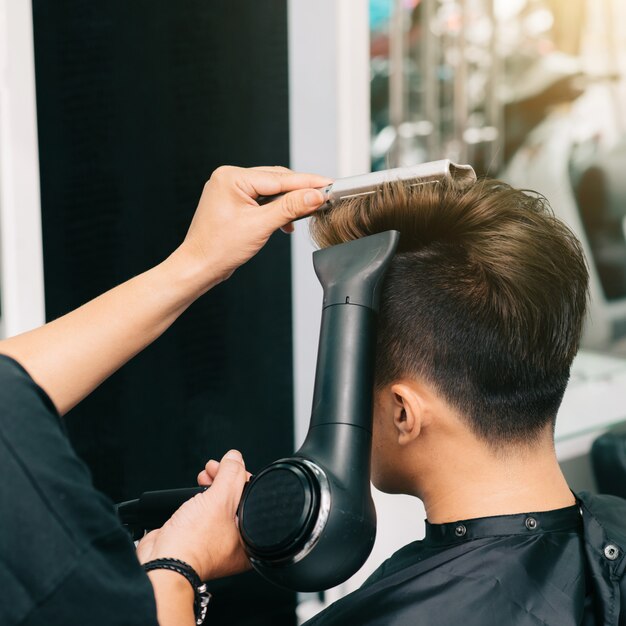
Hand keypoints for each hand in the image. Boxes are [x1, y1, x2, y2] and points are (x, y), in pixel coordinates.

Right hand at [137, 450, 249, 580]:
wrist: (162, 561)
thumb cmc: (194, 543)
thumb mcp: (219, 500)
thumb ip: (231, 475)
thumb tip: (236, 458)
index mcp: (251, 539)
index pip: (253, 498)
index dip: (242, 477)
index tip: (233, 465)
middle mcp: (235, 542)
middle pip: (235, 499)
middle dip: (225, 478)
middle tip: (215, 468)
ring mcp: (215, 540)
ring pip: (218, 504)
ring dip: (211, 485)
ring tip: (204, 475)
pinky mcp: (197, 537)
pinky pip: (204, 511)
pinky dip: (200, 497)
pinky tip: (195, 489)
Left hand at [176, 165, 331, 290]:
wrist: (200, 267)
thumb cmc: (219, 248)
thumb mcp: (260, 226)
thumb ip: (290, 208)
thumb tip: (313, 196)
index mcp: (231, 177)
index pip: (278, 178)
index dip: (306, 182)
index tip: (327, 184)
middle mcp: (229, 179)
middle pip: (276, 180)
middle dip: (299, 191)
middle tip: (324, 197)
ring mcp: (231, 190)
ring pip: (271, 190)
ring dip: (289, 202)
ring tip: (307, 211)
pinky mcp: (234, 203)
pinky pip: (262, 200)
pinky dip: (277, 209)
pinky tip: (286, 222)